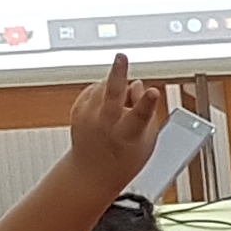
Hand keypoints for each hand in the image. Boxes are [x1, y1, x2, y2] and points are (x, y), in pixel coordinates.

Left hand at [64, 53, 168, 178]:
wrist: (91, 172)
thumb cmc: (124, 157)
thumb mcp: (147, 141)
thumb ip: (147, 112)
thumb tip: (138, 85)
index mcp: (128, 135)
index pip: (140, 117)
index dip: (147, 103)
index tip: (153, 92)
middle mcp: (106, 125)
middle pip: (112, 95)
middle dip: (118, 74)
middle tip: (121, 58)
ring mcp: (89, 117)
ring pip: (105, 87)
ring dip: (116, 86)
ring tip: (122, 103)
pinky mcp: (77, 111)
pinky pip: (93, 89)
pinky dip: (103, 91)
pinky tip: (108, 103)